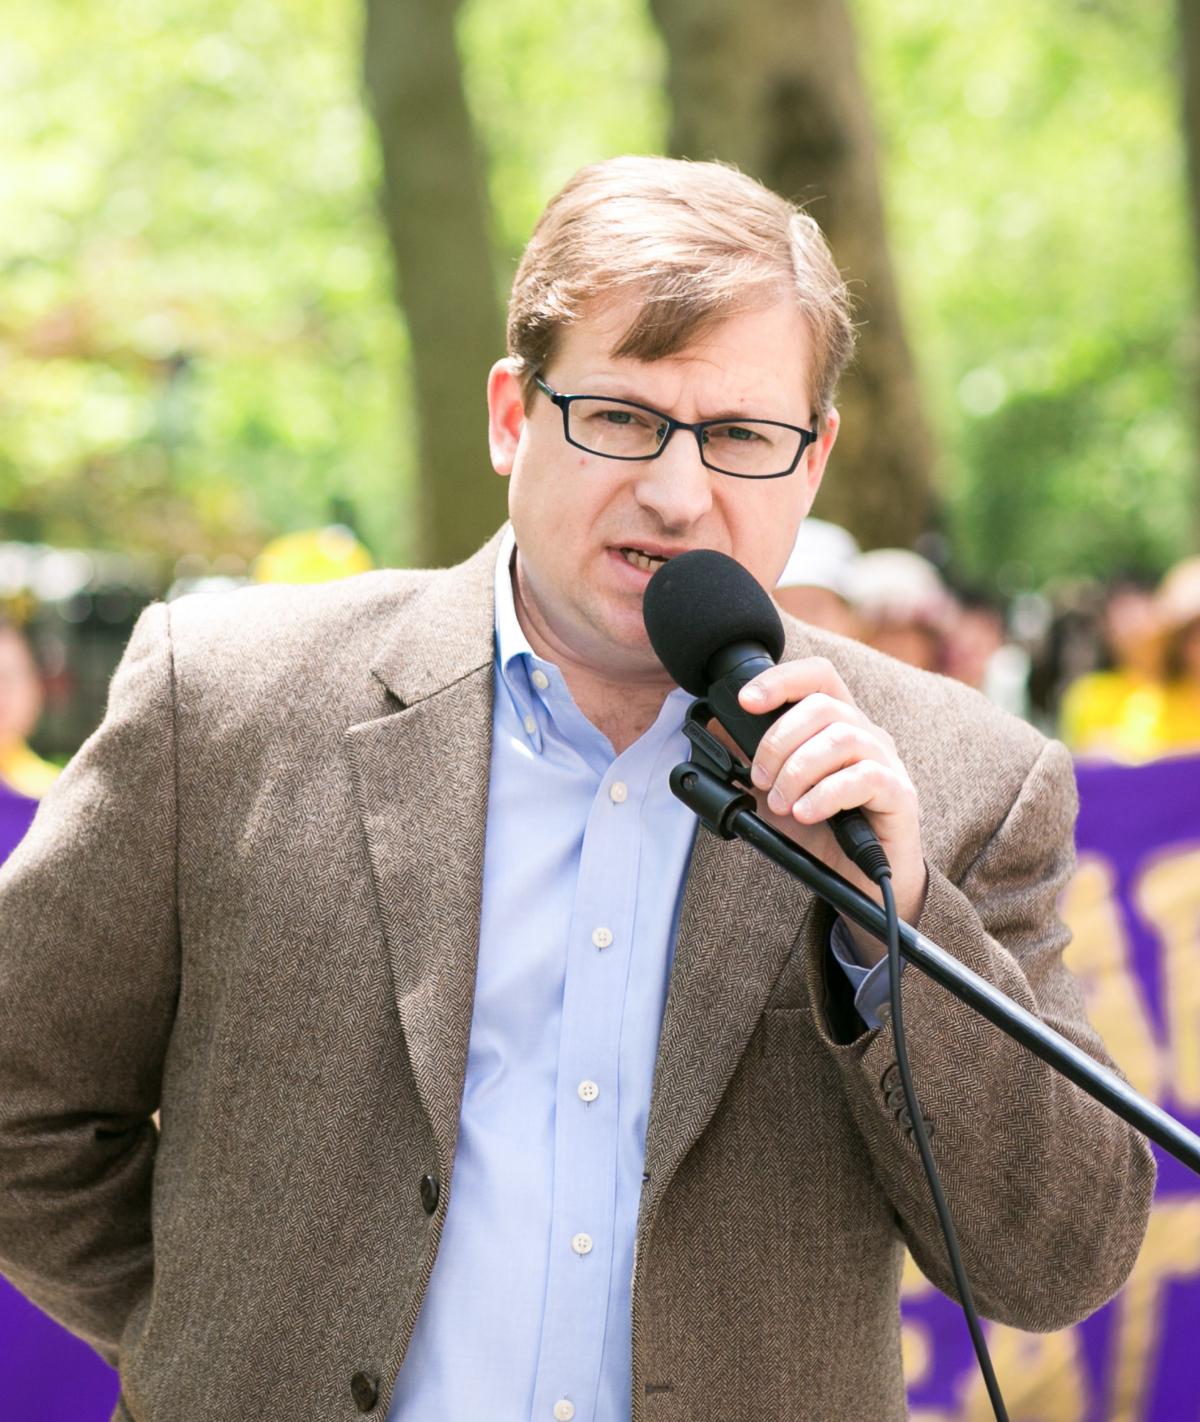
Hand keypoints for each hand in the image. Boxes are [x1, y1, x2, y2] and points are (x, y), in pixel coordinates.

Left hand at [729, 657, 927, 965]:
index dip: (781, 679)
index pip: (817, 675)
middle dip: (779, 741)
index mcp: (836, 723)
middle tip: (759, 778)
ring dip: (798, 771)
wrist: (856, 883)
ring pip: (842, 738)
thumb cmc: (820, 830)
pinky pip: (865, 777)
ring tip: (781, 804)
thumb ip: (751, 764)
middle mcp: (865, 734)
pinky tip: (805, 813)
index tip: (745, 701)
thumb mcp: (773, 793)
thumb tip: (718, 735)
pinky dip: (825, 794)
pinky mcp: (899, 794)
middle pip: (823, 706)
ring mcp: (886, 761)